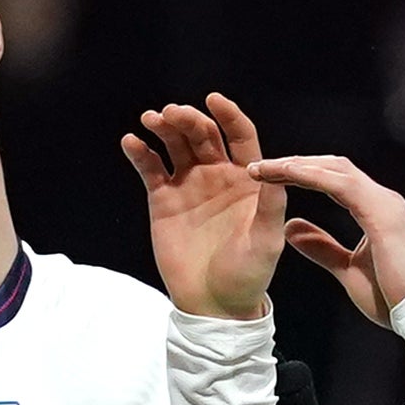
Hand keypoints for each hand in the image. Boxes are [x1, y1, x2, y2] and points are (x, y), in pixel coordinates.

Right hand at [123, 92, 284, 319]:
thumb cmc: (249, 274)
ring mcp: (189, 185)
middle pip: (203, 135)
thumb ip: (271, 202)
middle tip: (173, 113)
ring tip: (151, 119)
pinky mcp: (164, 200)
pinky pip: (151, 170)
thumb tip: (273, 166)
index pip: (239, 135)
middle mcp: (218, 175)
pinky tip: (131, 142)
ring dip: (164, 128)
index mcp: (248, 178)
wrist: (215, 304)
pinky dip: (140, 154)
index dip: (228, 115)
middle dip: (189, 120)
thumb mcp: (267, 239)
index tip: (214, 100)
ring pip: (175, 146)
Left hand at [250, 151, 404, 325]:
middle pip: (333, 167)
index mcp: (375, 210)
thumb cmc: (393, 297)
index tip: (271, 177)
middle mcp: (382, 199)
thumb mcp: (347, 269)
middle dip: (295, 163)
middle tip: (260, 166)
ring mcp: (385, 203)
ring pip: (335, 170)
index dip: (303, 174)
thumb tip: (293, 230)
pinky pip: (342, 186)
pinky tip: (287, 175)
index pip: (335, 180)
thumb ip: (323, 248)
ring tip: (265, 167)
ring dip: (297, 166)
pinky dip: (312, 177)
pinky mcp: (383, 214)